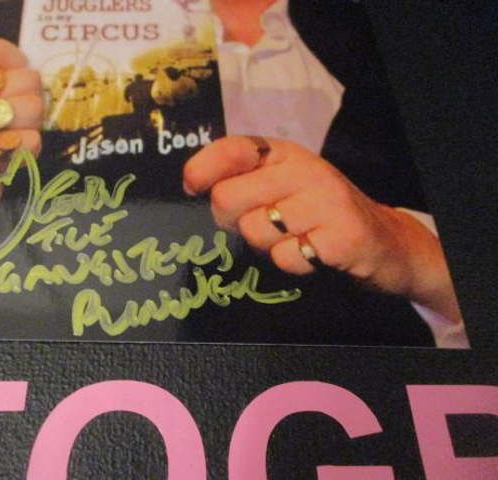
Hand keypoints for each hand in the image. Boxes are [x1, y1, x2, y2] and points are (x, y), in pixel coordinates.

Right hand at [0, 39, 42, 270]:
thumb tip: (37, 81)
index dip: (23, 70)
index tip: (20, 95)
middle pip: (25, 79)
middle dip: (34, 109)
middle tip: (16, 131)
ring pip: (28, 107)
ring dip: (31, 132)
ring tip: (10, 147)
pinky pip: (24, 141)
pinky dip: (27, 154)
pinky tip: (8, 163)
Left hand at [183, 136, 461, 321]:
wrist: (384, 241)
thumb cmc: (320, 213)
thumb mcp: (283, 185)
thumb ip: (243, 179)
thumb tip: (190, 184)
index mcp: (284, 154)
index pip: (232, 149)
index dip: (202, 168)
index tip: (192, 186)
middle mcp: (304, 170)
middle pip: (227, 198)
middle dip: (231, 221)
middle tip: (258, 225)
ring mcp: (325, 201)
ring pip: (254, 230)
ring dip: (264, 246)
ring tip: (291, 238)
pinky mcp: (341, 236)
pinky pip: (285, 258)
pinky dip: (291, 264)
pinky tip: (311, 254)